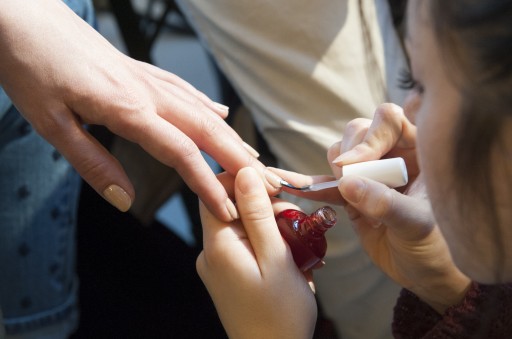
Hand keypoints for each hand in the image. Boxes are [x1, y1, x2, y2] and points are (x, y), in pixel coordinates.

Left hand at [0, 0, 276, 220]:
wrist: (21, 16)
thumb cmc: (30, 65)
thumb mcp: (51, 123)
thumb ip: (92, 163)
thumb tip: (124, 200)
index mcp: (127, 108)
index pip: (181, 152)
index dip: (207, 184)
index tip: (225, 209)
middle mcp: (146, 92)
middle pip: (205, 129)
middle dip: (236, 159)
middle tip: (261, 182)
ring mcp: (147, 78)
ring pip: (200, 110)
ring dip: (229, 136)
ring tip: (250, 158)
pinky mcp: (140, 70)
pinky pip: (184, 91)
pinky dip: (207, 107)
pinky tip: (220, 115)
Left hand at [197, 168, 316, 338]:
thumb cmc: (280, 314)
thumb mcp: (276, 258)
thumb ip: (258, 214)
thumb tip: (244, 173)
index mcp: (218, 246)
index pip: (214, 191)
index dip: (243, 179)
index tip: (277, 186)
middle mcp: (211, 252)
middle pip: (233, 207)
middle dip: (267, 207)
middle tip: (298, 222)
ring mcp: (218, 264)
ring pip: (244, 225)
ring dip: (273, 226)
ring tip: (300, 247)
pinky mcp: (229, 274)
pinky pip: (247, 245)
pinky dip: (270, 243)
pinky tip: (292, 256)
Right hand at [329, 103, 470, 312]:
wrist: (425, 273)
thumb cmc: (436, 245)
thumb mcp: (418, 224)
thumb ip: (386, 203)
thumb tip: (348, 183)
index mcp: (419, 149)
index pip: (389, 120)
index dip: (370, 137)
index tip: (356, 165)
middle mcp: (393, 155)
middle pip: (359, 131)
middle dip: (350, 154)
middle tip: (349, 182)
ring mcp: (370, 174)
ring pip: (341, 153)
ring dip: (335, 170)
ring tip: (344, 196)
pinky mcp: (351, 194)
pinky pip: (327, 183)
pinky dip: (312, 186)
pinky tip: (293, 186)